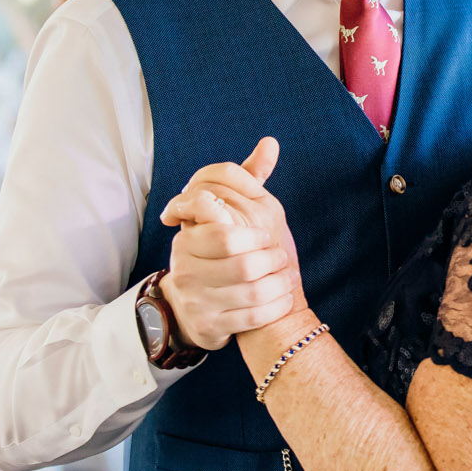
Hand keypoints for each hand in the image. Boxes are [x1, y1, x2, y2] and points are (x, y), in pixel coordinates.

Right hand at [158, 139, 304, 349]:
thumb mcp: (226, 214)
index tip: (267, 235)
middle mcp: (186, 270)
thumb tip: (270, 143)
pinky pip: (252, 318)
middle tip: (281, 257)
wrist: (197, 308)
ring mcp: (196, 301)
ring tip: (285, 276)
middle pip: (242, 264)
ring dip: (278, 285)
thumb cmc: (218, 252)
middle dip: (270, 260)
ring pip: (250, 292)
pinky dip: (274, 307)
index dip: (255, 233)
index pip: (225, 231)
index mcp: (188, 240)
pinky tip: (282, 298)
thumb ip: (246, 178)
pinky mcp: (210, 327)